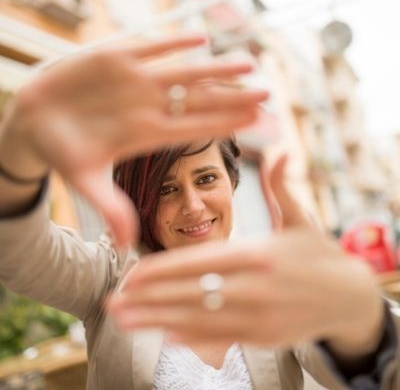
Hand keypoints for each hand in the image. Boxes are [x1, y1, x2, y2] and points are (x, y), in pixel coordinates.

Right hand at [0, 35, 266, 245]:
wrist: (34, 121)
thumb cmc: (59, 152)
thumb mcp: (83, 181)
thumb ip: (110, 208)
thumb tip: (126, 247)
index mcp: (145, 134)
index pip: (195, 128)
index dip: (226, 123)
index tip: (257, 121)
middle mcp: (146, 107)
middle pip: (199, 101)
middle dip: (234, 97)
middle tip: (268, 94)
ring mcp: (132, 82)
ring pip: (183, 72)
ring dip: (216, 68)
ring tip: (248, 64)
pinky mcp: (113, 58)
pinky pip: (149, 48)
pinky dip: (173, 43)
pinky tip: (200, 40)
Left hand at [107, 156, 383, 355]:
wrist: (350, 296)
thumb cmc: (319, 254)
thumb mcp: (301, 218)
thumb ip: (280, 186)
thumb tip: (279, 149)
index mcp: (259, 253)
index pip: (198, 262)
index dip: (161, 270)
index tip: (129, 274)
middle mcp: (256, 286)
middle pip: (190, 293)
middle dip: (147, 299)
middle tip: (111, 301)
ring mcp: (260, 316)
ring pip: (199, 320)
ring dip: (157, 322)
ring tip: (124, 321)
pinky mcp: (266, 337)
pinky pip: (222, 338)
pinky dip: (191, 338)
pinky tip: (164, 336)